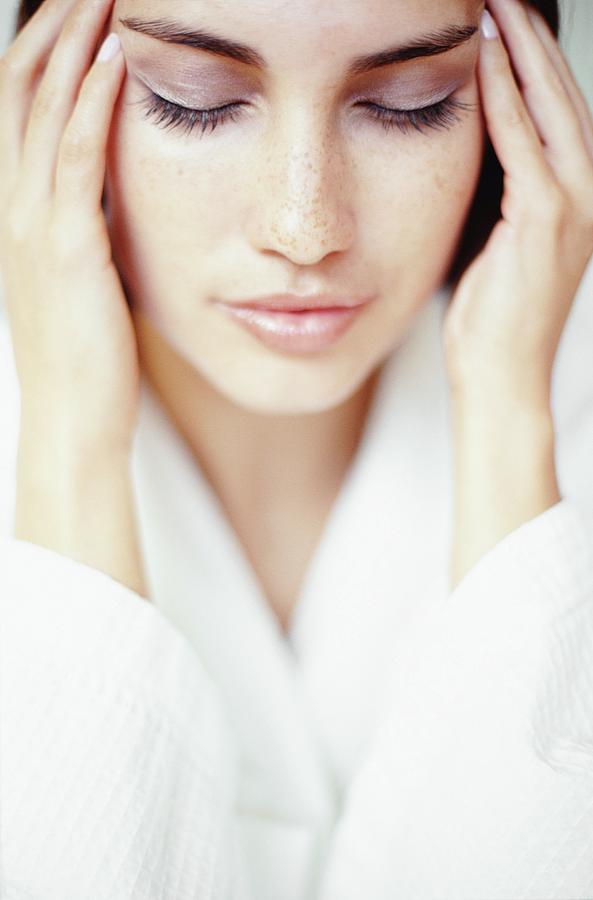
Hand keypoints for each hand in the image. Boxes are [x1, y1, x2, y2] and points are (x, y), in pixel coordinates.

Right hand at [0, 0, 136, 454]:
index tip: (81, 3)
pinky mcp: (67, 246)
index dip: (45, 45)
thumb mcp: (78, 275)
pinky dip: (94, 102)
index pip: (20, 103)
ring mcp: (32, 222)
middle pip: (22, 86)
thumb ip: (85, 225)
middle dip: (55, 21)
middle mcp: (12, 203)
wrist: (73, 416)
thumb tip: (113, 193)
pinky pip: (77, 157)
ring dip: (76, 40)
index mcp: (14, 208)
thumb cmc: (84, 352)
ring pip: (45, 107)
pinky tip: (118, 58)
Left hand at [443, 0, 592, 412]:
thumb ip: (502, 196)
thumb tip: (477, 152)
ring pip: (549, 107)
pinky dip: (503, 97)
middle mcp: (586, 193)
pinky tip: (484, 59)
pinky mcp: (546, 220)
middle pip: (562, 97)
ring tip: (496, 6)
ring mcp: (574, 205)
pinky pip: (522, 142)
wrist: (500, 374)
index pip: (557, 113)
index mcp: (575, 198)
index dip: (534, 63)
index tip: (505, 22)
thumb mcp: (499, 245)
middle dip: (532, 41)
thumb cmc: (492, 318)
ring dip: (521, 52)